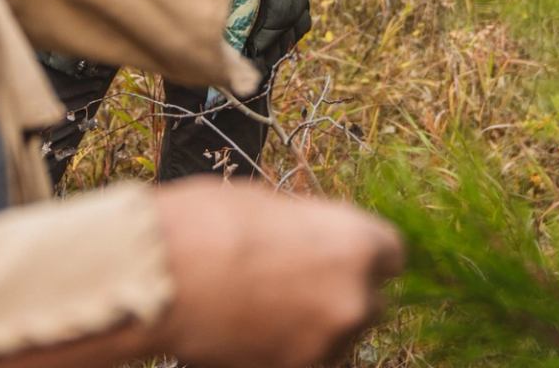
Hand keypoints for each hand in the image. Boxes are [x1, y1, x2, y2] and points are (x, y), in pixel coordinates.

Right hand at [150, 183, 404, 367]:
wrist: (167, 274)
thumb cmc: (211, 224)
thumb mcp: (272, 207)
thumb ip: (308, 231)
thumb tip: (312, 243)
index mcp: (357, 243)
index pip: (392, 257)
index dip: (364, 258)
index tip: (341, 260)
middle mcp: (355, 298)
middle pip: (368, 304)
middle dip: (338, 297)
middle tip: (294, 289)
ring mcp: (327, 344)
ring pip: (335, 340)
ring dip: (312, 330)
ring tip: (261, 313)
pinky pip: (304, 362)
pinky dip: (285, 353)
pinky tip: (248, 337)